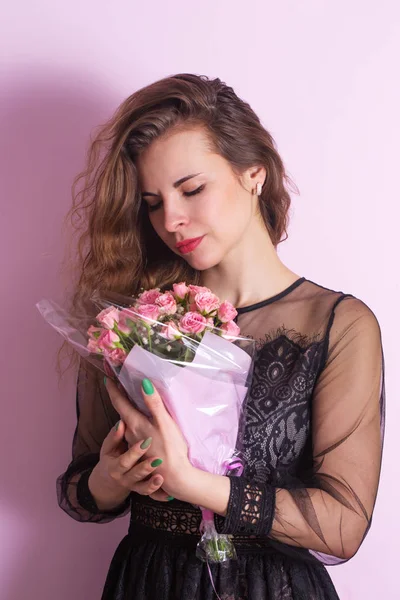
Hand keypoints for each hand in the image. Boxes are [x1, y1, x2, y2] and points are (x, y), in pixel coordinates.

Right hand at [89, 420, 168, 508]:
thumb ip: (115, 436)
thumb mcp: (109, 447)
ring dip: (153, 484)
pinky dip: (161, 496)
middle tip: (158, 459)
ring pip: (143, 489)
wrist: (109, 478)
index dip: (135, 452)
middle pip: (135, 475)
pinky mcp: (142, 491)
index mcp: (115, 468)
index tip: (146, 441)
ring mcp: (134, 487)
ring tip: (162, 478)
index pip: (125, 461)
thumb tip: (121, 423)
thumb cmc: (112, 456)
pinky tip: (170, 494)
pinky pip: (152, 497)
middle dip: (146, 467)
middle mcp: (124, 479)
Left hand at [105, 377, 193, 500]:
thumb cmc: (171, 448)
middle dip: (121, 400)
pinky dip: (137, 425)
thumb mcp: (164, 423)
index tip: (107, 378)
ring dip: (130, 413)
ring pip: (129, 424)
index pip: (119, 403)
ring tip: (135, 403)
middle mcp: (130, 434)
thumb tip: (144, 383)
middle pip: (123, 413)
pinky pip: (136, 434)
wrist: (176, 478)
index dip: (113, 389)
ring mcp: (135, 444)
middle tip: (121, 386)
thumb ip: (154, 404)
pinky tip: (145, 424)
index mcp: (134, 424)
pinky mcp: (142, 453)